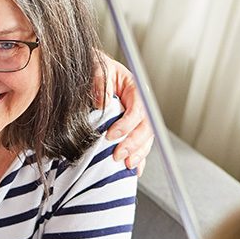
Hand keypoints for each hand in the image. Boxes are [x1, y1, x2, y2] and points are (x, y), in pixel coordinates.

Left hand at [93, 54, 154, 172]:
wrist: (93, 72)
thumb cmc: (96, 69)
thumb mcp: (98, 70)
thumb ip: (100, 84)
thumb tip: (102, 103)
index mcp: (135, 89)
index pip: (138, 109)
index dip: (127, 125)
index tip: (112, 135)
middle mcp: (139, 105)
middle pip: (146, 127)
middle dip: (134, 144)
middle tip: (119, 155)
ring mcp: (136, 119)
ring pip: (145, 139)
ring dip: (138, 154)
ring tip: (126, 165)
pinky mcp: (130, 130)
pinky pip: (139, 146)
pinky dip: (138, 159)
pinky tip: (133, 169)